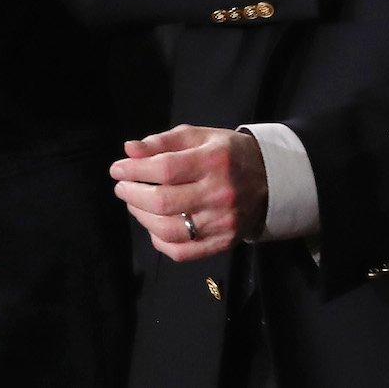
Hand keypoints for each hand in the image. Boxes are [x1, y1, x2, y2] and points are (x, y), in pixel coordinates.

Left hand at [110, 125, 267, 259]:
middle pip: (163, 202)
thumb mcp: (201, 137)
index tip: (117, 169)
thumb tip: (129, 150)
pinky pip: (181, 251)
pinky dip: (159, 240)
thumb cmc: (228, 154)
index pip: (165, 168)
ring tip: (134, 204)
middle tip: (122, 187)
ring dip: (141, 217)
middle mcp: (219, 193)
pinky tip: (153, 225)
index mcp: (215, 161)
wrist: (270, 180)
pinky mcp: (223, 242)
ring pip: (168, 230)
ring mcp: (222, 222)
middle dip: (132, 194)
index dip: (134, 170)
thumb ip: (164, 142)